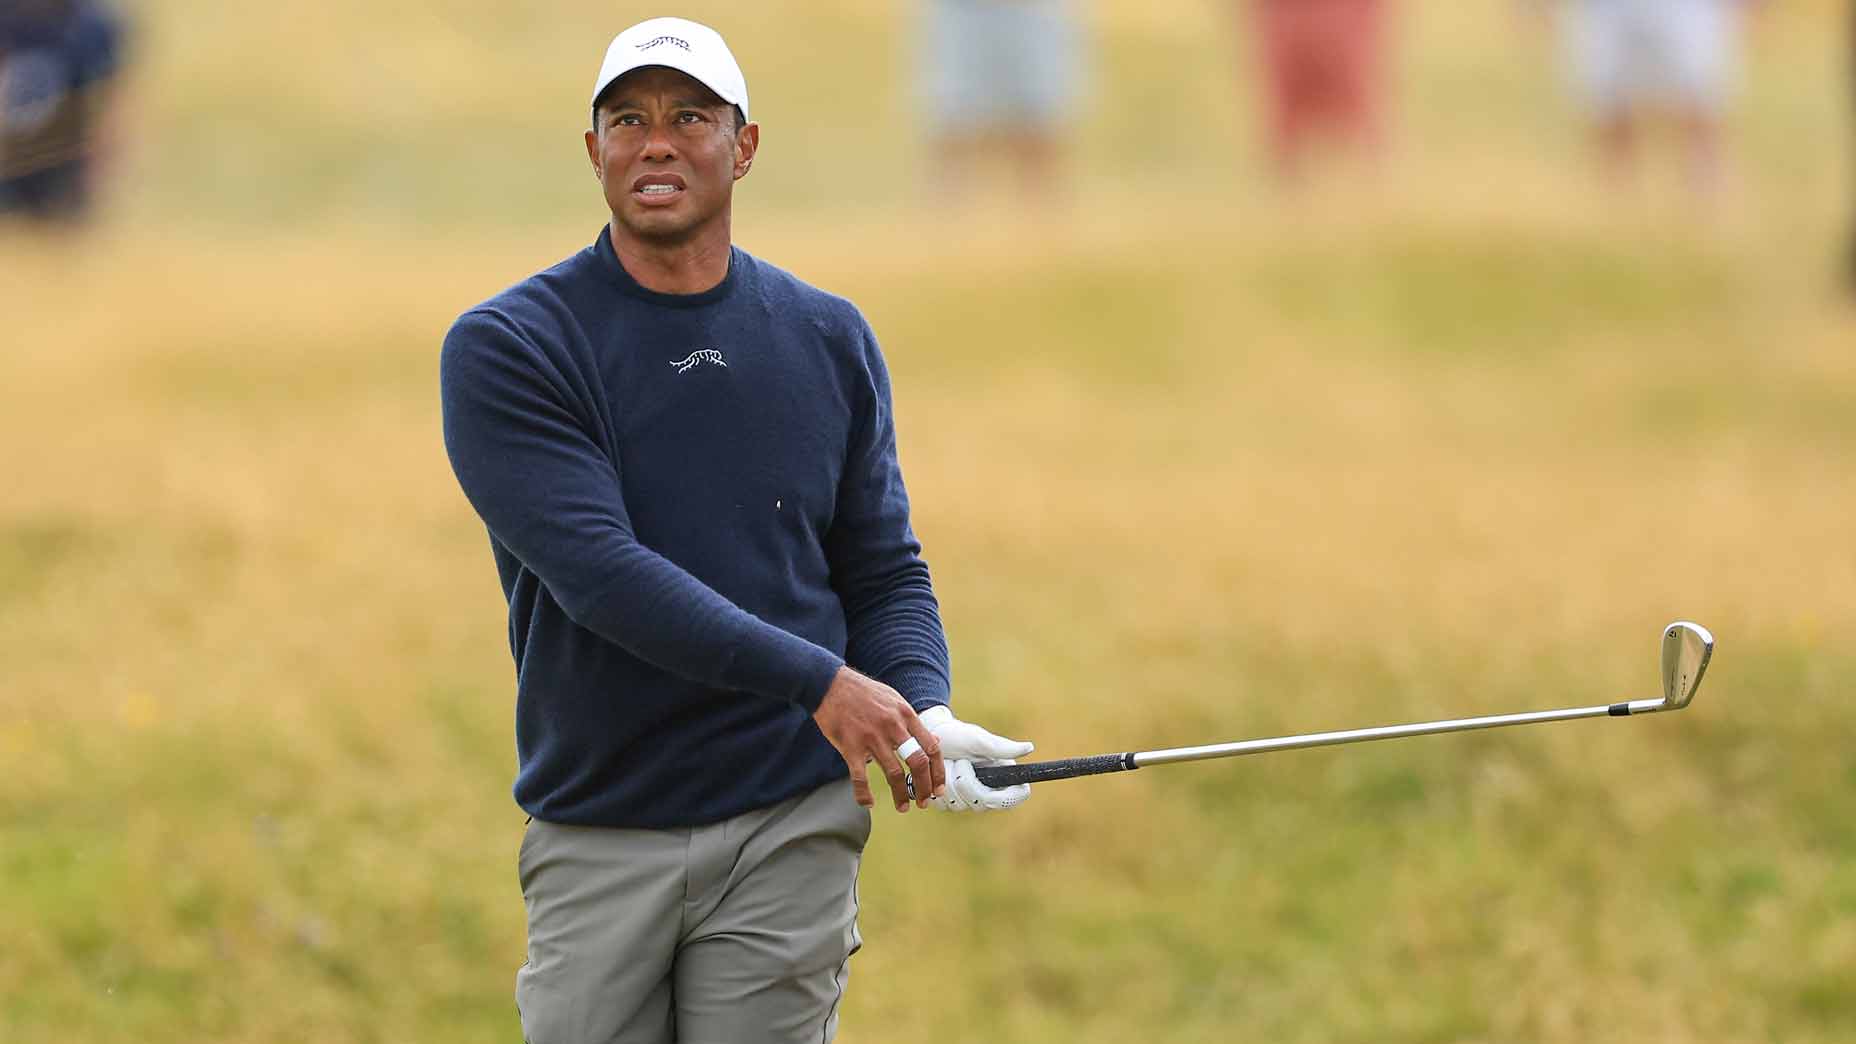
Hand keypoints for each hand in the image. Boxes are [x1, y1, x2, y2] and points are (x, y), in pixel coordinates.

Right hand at [812, 667, 945, 811]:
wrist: (830, 684)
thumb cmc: (863, 692)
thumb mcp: (894, 699)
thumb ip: (912, 722)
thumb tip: (933, 741)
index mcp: (905, 714)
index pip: (931, 748)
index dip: (938, 772)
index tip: (938, 787)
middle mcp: (892, 726)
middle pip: (918, 763)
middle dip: (925, 787)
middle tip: (925, 801)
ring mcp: (871, 737)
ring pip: (894, 774)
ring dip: (902, 795)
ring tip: (903, 807)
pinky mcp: (850, 747)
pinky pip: (860, 777)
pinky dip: (864, 794)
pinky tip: (868, 803)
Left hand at [919, 706, 1034, 811]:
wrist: (931, 737)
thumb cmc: (958, 735)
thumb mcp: (979, 740)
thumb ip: (1002, 748)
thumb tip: (1029, 748)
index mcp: (1000, 776)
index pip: (1014, 797)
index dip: (1006, 797)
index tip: (989, 785)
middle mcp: (987, 792)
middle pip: (983, 803)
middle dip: (966, 780)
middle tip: (960, 760)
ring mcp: (967, 800)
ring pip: (960, 804)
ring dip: (949, 781)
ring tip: (947, 764)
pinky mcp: (949, 803)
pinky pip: (944, 805)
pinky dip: (936, 788)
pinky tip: (936, 775)